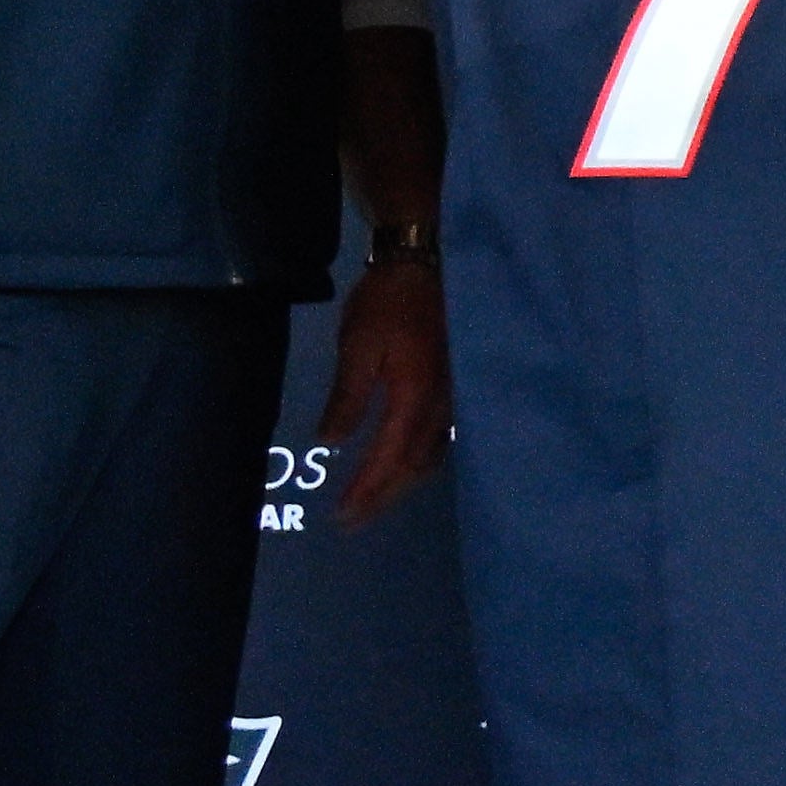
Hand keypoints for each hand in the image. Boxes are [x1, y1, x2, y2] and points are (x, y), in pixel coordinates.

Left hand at [318, 251, 453, 525]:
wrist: (429, 264)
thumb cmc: (388, 302)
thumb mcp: (357, 345)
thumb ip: (347, 397)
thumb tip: (329, 442)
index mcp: (415, 397)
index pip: (388, 458)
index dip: (366, 489)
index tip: (342, 515)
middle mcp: (441, 406)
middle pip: (414, 467)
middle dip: (383, 496)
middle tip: (353, 520)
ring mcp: (454, 398)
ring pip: (431, 456)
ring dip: (403, 483)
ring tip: (376, 499)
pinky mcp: (456, 388)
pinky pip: (441, 438)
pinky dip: (419, 461)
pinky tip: (405, 463)